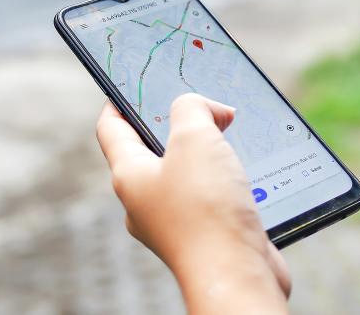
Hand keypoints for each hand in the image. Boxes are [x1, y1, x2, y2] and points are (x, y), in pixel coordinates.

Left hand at [96, 93, 290, 313]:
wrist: (236, 276)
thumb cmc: (207, 210)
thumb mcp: (195, 138)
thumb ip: (192, 108)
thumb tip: (210, 110)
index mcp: (129, 176)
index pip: (111, 129)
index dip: (118, 100)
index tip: (131, 83)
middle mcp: (146, 201)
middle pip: (151, 150)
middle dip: (175, 124)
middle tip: (200, 105)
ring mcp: (175, 221)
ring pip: (186, 174)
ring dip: (207, 152)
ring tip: (229, 134)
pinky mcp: (206, 235)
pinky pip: (211, 197)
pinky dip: (226, 179)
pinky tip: (248, 171)